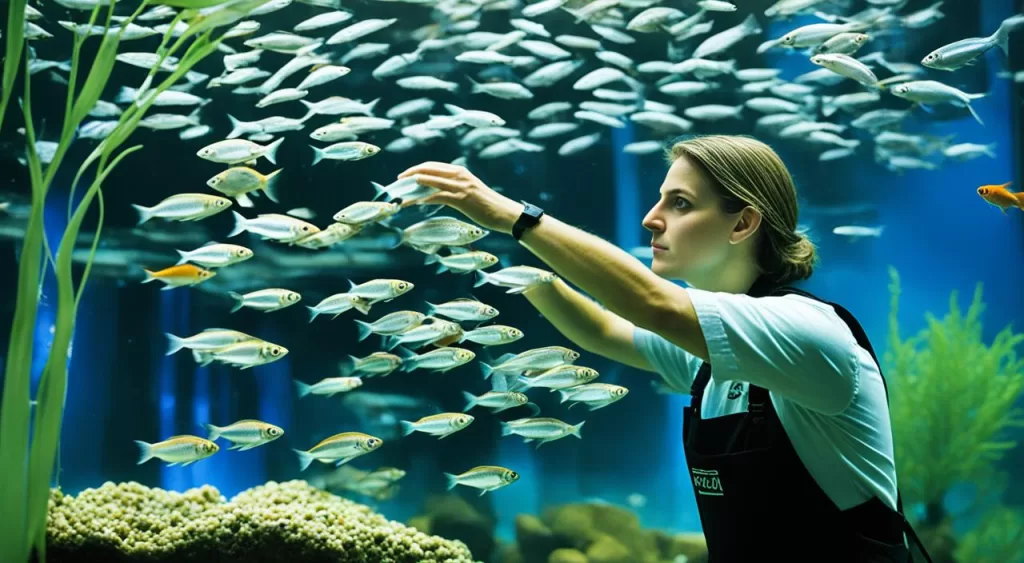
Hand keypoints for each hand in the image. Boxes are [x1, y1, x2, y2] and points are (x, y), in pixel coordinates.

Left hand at [397, 161, 524, 234]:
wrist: (505, 213)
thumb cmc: (488, 206)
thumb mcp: (471, 191)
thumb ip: (456, 188)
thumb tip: (440, 192)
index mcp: (460, 171)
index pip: (432, 166)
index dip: (416, 169)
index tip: (405, 176)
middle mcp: (459, 175)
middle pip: (428, 170)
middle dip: (409, 174)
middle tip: (397, 182)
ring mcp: (460, 186)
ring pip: (430, 182)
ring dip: (412, 188)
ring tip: (400, 194)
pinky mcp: (461, 199)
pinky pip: (436, 197)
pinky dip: (422, 199)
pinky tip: (414, 203)